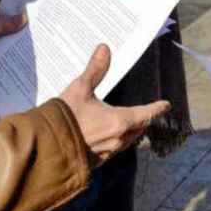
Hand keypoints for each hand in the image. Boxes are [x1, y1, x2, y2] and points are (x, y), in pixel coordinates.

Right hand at [60, 45, 170, 166]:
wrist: (45, 146)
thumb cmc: (64, 116)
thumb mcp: (80, 88)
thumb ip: (95, 69)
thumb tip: (105, 48)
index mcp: (119, 121)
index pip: (146, 114)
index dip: (157, 108)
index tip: (166, 105)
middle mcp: (118, 139)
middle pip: (138, 129)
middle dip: (143, 120)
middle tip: (147, 113)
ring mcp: (108, 153)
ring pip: (127, 141)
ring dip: (131, 131)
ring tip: (129, 123)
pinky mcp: (96, 162)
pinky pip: (113, 150)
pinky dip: (116, 141)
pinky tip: (108, 136)